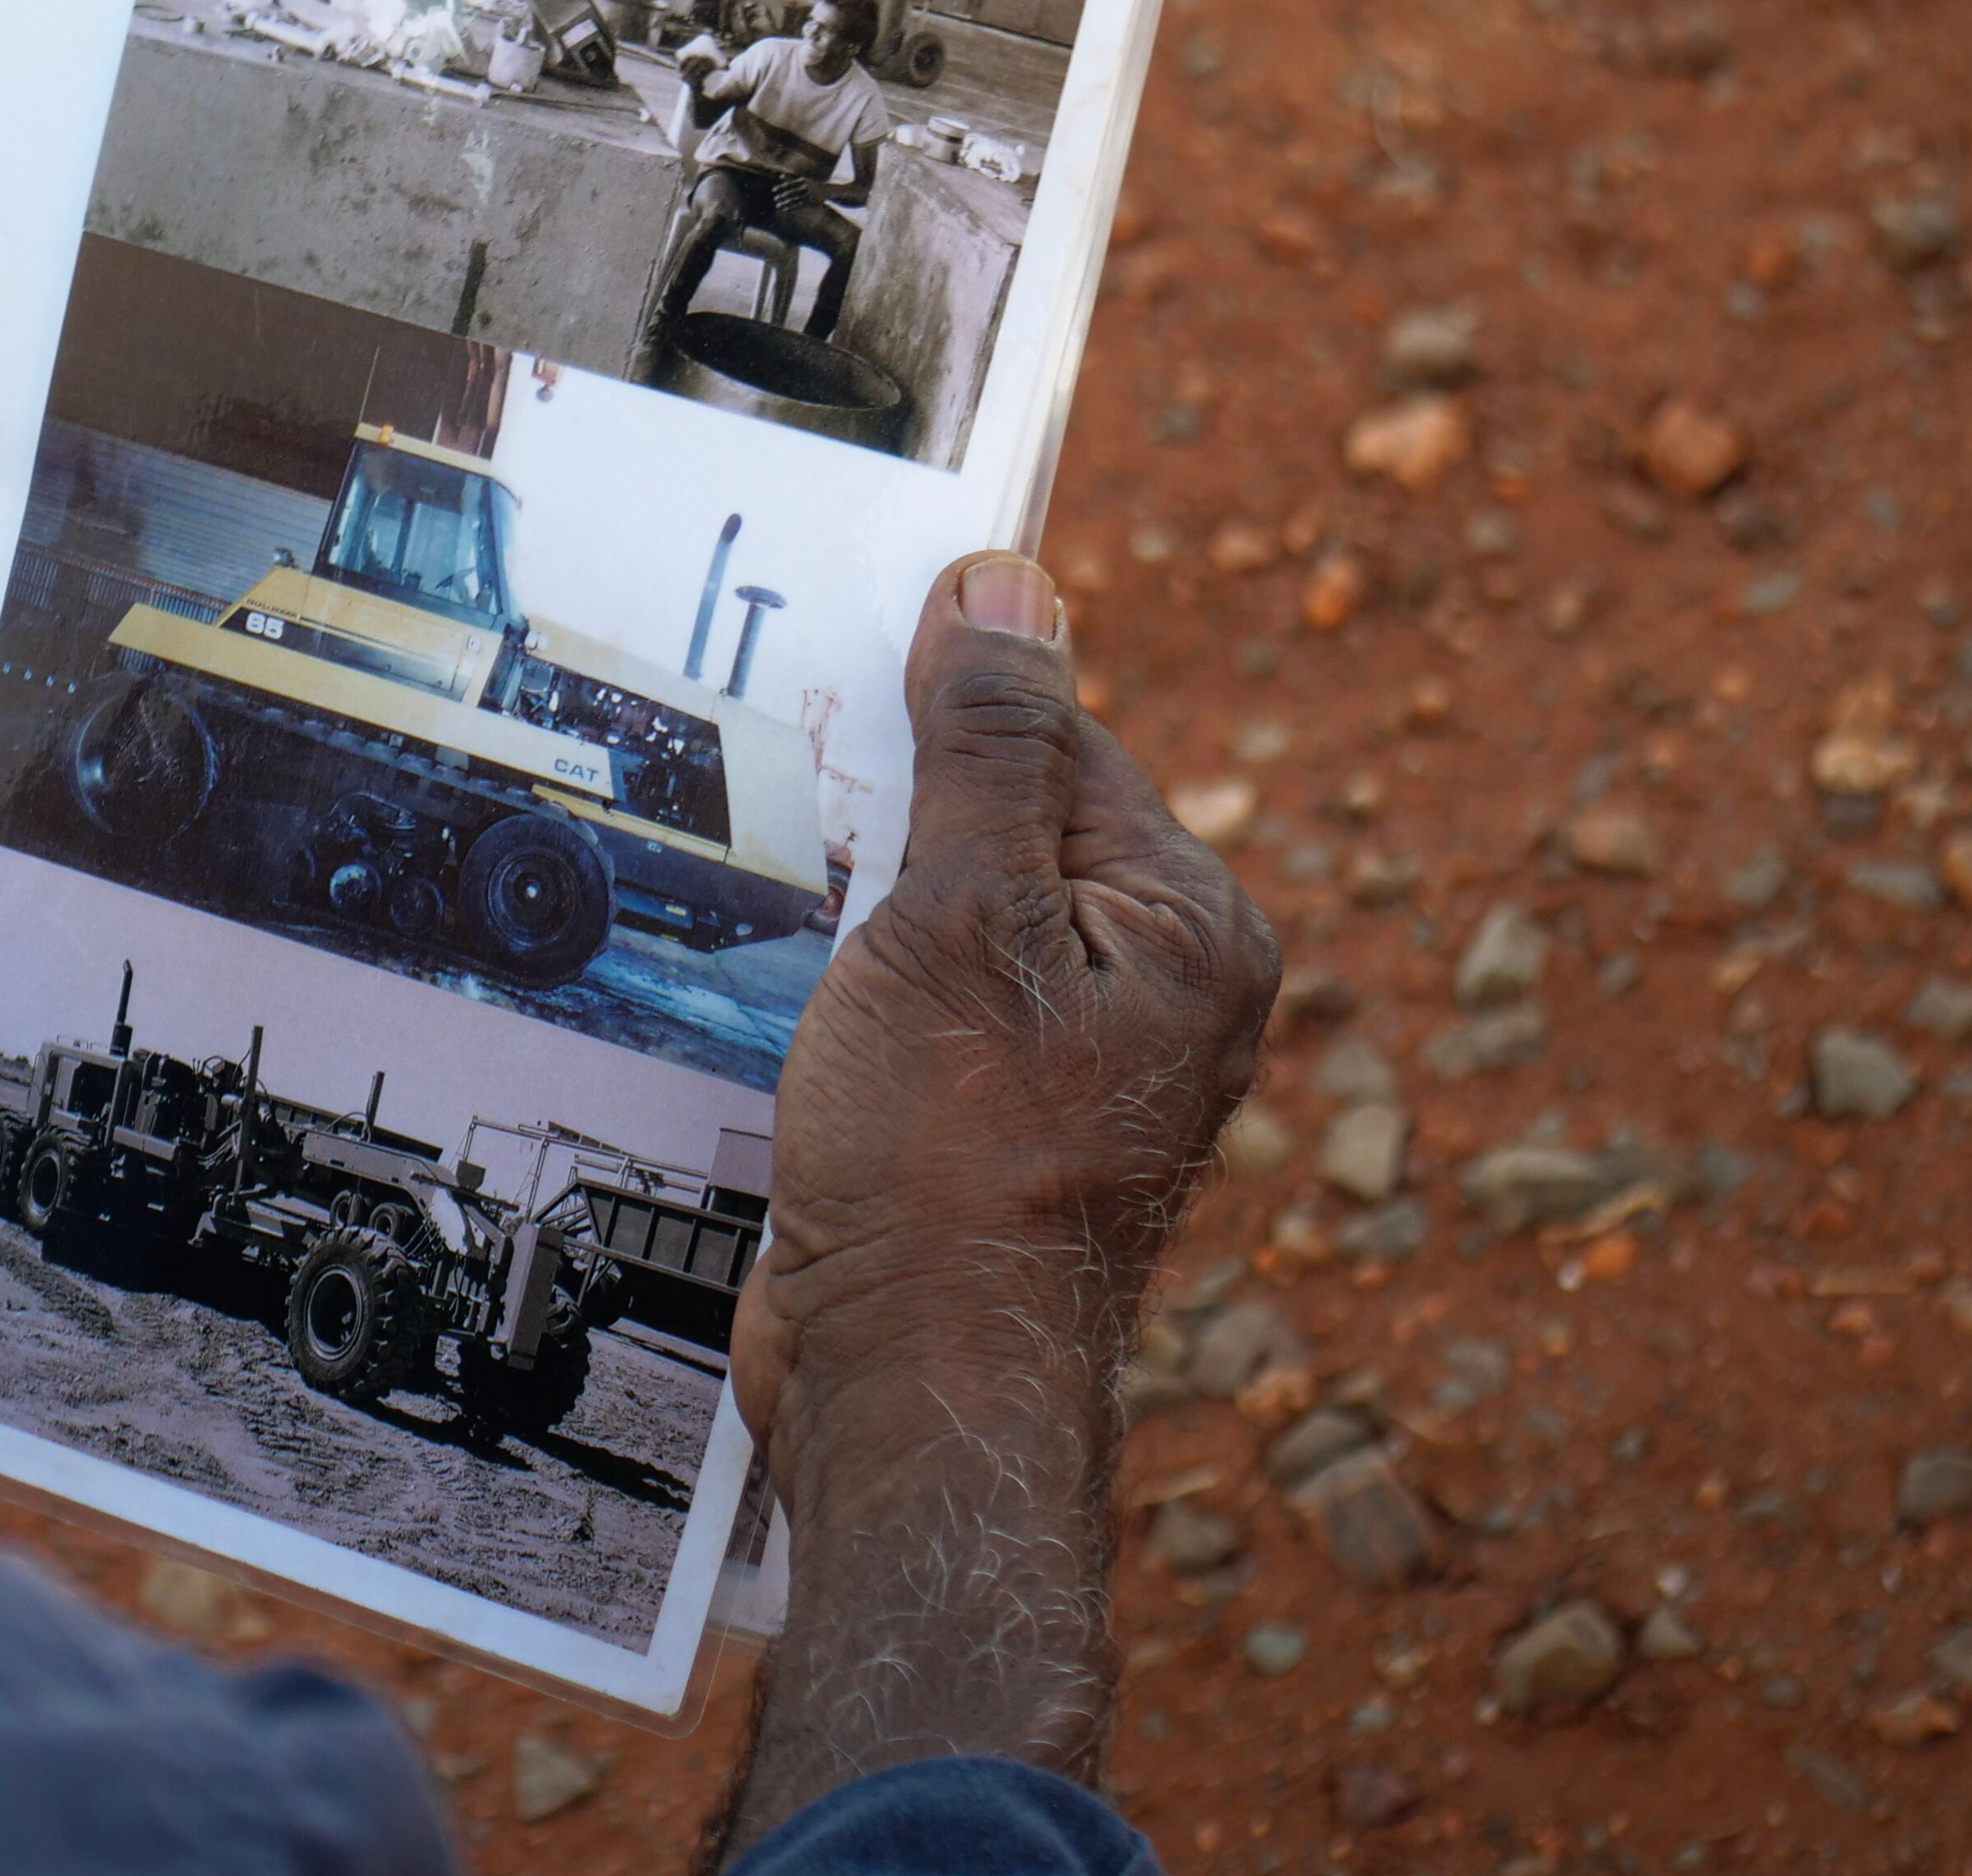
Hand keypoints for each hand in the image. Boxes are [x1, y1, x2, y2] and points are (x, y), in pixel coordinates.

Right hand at [719, 551, 1276, 1851]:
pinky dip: (845, 986)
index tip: (828, 700)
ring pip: (945, 918)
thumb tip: (1006, 582)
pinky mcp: (992, 1124)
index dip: (935, 722)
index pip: (1059, 746)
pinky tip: (780, 997)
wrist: (910, 1389)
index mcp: (1191, 927)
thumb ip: (983, 747)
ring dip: (854, 906)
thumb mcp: (957, 914)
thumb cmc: (948, 1160)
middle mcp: (1158, 991)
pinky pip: (917, 1003)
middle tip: (787, 814)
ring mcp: (1077, 1066)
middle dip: (885, 817)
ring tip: (780, 920)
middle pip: (1000, 829)